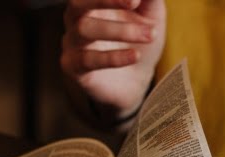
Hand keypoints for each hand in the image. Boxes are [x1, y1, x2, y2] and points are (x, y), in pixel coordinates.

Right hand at [61, 0, 165, 119]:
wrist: (135, 81)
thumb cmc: (139, 41)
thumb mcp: (151, 16)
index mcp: (92, 2)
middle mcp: (77, 18)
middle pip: (77, 3)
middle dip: (105, 0)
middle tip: (134, 2)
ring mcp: (73, 42)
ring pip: (84, 29)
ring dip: (119, 30)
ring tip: (149, 35)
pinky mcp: (73, 67)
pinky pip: (88, 60)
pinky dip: (113, 57)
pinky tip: (135, 56)